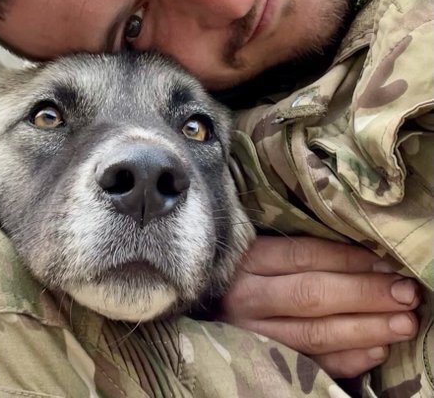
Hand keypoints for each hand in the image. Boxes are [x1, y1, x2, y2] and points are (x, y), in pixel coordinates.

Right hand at [220, 236, 419, 377]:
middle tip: (407, 294)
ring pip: (315, 334)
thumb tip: (367, 255)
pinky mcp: (263, 361)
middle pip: (312, 295)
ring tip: (405, 323)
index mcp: (247, 260)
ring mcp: (253, 334)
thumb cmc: (241, 272)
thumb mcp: (258, 250)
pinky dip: (348, 359)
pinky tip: (378, 350)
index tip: (388, 261)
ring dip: (365, 329)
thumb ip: (300, 252)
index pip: (304, 256)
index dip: (348, 259)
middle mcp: (247, 297)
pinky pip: (311, 363)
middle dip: (365, 294)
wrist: (207, 308)